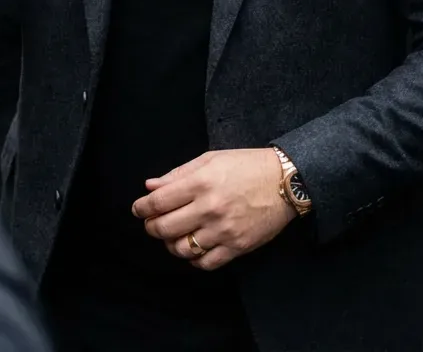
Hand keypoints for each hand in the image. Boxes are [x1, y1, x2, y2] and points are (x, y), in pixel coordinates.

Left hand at [132, 149, 294, 272]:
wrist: (285, 182)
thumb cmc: (246, 165)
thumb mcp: (211, 159)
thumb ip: (178, 174)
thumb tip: (150, 187)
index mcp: (201, 182)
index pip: (159, 202)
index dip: (142, 208)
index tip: (137, 209)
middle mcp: (210, 208)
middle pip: (165, 228)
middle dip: (151, 227)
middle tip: (151, 223)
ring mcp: (223, 230)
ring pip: (182, 248)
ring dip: (170, 244)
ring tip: (173, 235)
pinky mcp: (237, 247)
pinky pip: (204, 263)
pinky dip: (193, 259)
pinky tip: (193, 247)